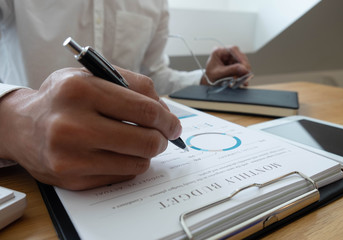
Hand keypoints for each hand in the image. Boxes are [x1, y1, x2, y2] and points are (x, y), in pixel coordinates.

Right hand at [0, 67, 181, 189]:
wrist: (22, 126)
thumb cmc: (62, 98)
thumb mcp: (92, 76)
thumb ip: (133, 85)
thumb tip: (165, 112)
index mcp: (80, 90)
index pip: (144, 109)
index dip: (168, 119)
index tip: (174, 125)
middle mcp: (72, 125)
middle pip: (146, 141)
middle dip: (162, 139)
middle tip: (162, 136)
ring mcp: (71, 157)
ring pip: (138, 162)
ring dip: (146, 153)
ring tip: (138, 142)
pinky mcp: (72, 179)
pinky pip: (122, 175)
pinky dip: (129, 164)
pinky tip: (119, 153)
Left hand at [200, 46, 251, 85]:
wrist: (208, 81)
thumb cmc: (210, 76)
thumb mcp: (219, 73)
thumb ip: (231, 70)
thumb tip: (244, 69)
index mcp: (219, 51)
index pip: (232, 49)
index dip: (241, 57)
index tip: (245, 66)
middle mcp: (226, 52)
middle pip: (239, 55)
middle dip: (244, 66)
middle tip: (247, 75)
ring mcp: (231, 57)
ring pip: (242, 62)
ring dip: (244, 71)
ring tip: (244, 80)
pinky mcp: (234, 63)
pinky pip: (242, 67)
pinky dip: (243, 74)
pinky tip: (243, 80)